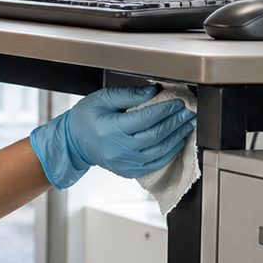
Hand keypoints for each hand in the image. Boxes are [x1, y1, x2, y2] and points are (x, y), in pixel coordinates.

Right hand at [28, 86, 196, 188]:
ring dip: (177, 138)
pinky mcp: (129, 170)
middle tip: (188, 112)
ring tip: (186, 125)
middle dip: (176, 122)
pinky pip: (154, 164)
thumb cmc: (86, 118)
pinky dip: (169, 153)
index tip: (177, 102)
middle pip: (156, 135)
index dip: (165, 110)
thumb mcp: (103, 99)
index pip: (146, 119)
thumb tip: (153, 92)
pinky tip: (176, 142)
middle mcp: (120, 149)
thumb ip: (129, 95)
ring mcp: (125, 162)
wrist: (74, 142)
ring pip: (159, 152)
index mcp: (112, 129)